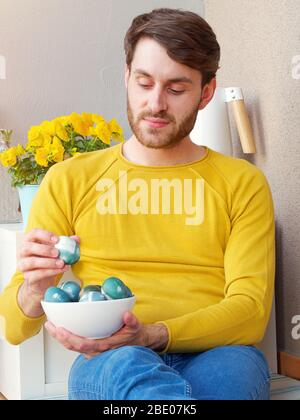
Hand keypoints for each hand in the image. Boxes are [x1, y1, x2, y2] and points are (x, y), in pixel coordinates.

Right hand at [17, 228, 79, 316]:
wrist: (43, 279)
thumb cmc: (48, 260)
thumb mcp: (57, 250)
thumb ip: (66, 243)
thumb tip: (76, 239)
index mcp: (30, 241)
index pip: (34, 233)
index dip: (45, 235)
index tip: (57, 240)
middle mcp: (23, 252)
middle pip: (29, 247)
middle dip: (45, 249)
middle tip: (58, 253)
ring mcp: (23, 265)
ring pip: (32, 262)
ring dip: (49, 262)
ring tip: (61, 263)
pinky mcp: (28, 277)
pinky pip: (37, 274)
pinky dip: (51, 271)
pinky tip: (61, 270)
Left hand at [45, 311, 168, 357]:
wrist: (138, 341)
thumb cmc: (134, 334)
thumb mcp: (136, 326)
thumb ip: (132, 321)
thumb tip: (127, 315)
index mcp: (104, 346)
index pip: (82, 344)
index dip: (69, 338)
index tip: (60, 330)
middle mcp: (96, 350)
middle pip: (72, 346)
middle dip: (58, 336)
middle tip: (49, 324)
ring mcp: (93, 349)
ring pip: (72, 346)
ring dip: (60, 337)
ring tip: (51, 325)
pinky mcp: (91, 346)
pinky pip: (76, 343)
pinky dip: (66, 336)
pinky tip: (61, 327)